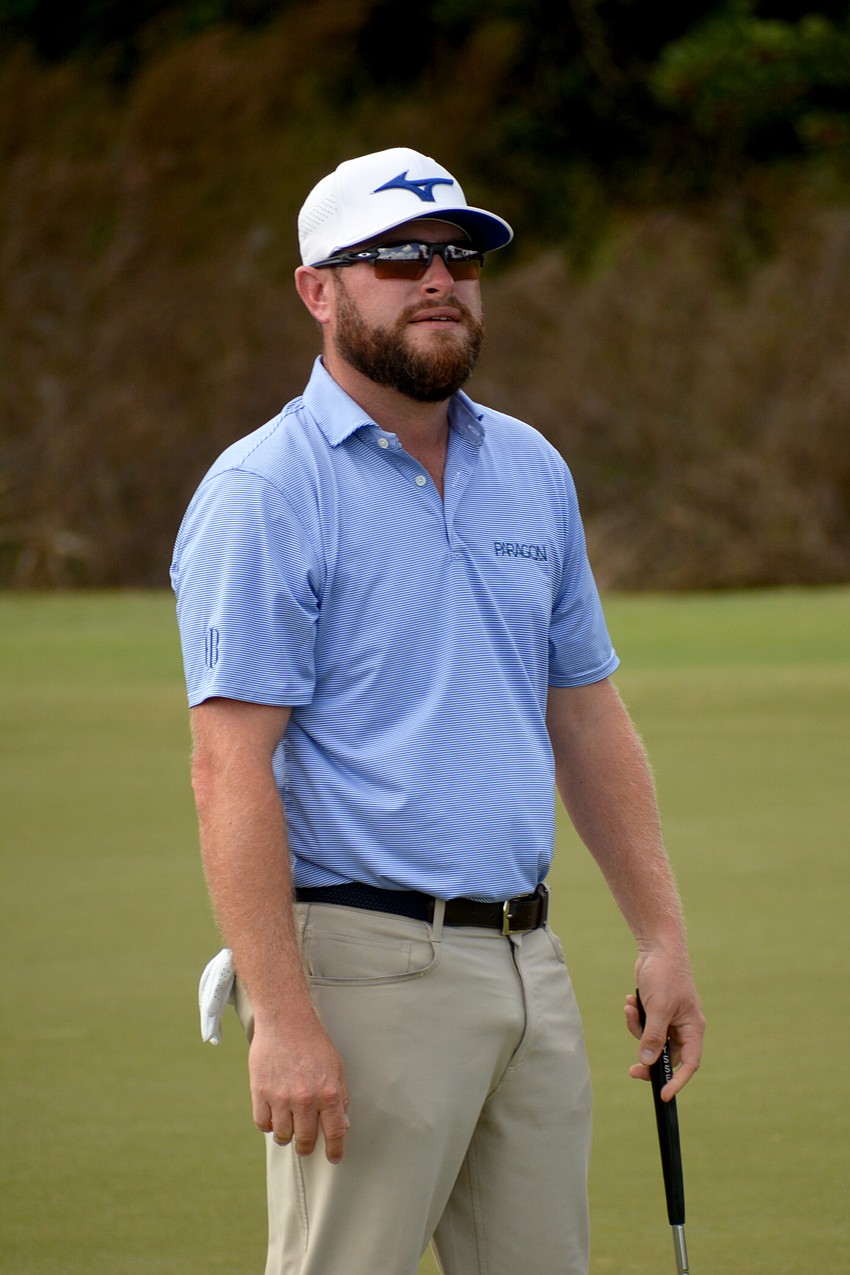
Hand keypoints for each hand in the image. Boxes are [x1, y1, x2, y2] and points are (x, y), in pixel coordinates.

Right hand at [248, 1016, 349, 1163]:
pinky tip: (274, 1116)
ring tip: (289, 1126)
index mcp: (329, 1093)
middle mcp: (306, 1099)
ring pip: (282, 1136)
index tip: (334, 1158)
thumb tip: (343, 1126)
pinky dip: (268, 1125)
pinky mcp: (260, 1092)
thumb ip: (340, 1099)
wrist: (285, 1021)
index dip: (335, 1150)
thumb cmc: (314, 1043)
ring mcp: (281, 1097)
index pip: (335, 1133)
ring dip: (286, 1136)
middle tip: (306, 1145)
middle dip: (307, 1147)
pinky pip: (263, 1124)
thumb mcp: (336, 1068)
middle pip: (305, 1140)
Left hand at [626, 955, 704, 1100]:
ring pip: (651, 1040)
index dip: (678, 1081)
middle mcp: (683, 1027)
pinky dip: (635, 1016)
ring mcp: (669, 1019)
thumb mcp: (659, 1008)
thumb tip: (647, 1061)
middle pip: (668, 1056)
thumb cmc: (665, 975)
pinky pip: (644, 1025)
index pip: (690, 1063)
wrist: (657, 948)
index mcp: (693, 1028)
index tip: (664, 1095)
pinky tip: (630, 1001)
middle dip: (648, 1058)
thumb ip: (653, 1036)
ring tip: (630, 1008)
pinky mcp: (656, 1011)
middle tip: (632, 1069)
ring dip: (637, 1029)